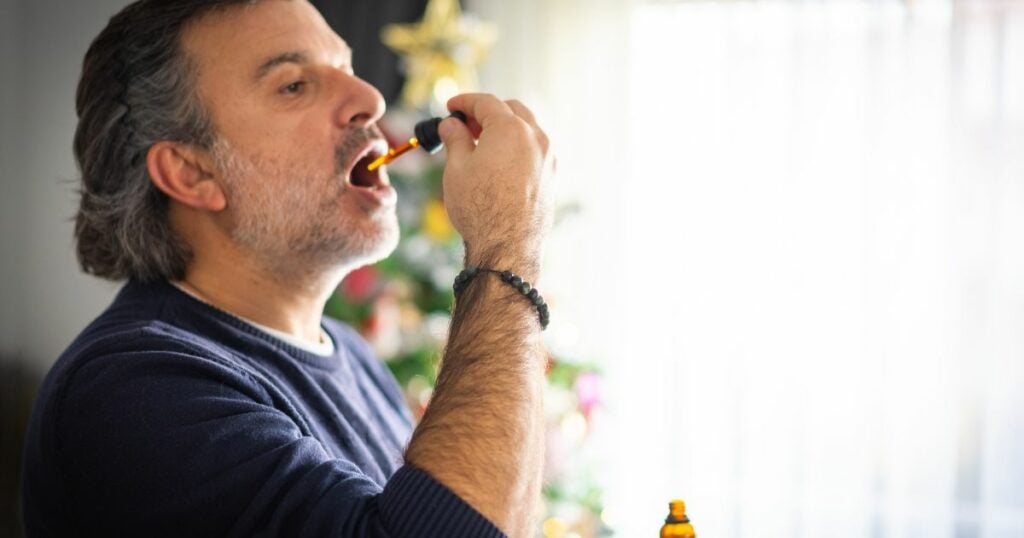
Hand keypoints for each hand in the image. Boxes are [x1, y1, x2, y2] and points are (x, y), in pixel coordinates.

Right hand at [438, 94, 555, 280]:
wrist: (507, 247)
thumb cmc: (480, 208)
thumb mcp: (457, 168)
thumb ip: (455, 138)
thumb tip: (451, 125)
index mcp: (510, 129)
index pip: (485, 102)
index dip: (464, 102)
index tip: (451, 107)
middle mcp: (535, 138)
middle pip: (511, 110)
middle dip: (487, 112)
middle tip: (465, 125)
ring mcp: (548, 158)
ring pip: (526, 129)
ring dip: (504, 129)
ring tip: (481, 145)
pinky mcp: (551, 177)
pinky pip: (534, 151)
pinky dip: (517, 147)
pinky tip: (499, 164)